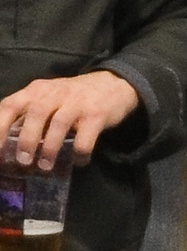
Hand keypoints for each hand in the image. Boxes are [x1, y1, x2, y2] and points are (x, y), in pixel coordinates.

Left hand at [0, 70, 138, 169]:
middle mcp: (55, 93)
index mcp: (37, 90)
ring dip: (49, 148)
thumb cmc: (74, 96)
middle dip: (26, 140)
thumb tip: (9, 144)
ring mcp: (77, 103)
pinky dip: (79, 153)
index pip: (10, 105)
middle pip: (35, 113)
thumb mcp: (48, 97)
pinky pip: (85, 138)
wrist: (113, 84)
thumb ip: (30, 114)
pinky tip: (79, 162)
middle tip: (23, 161)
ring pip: (58, 124)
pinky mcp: (96, 115)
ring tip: (45, 166)